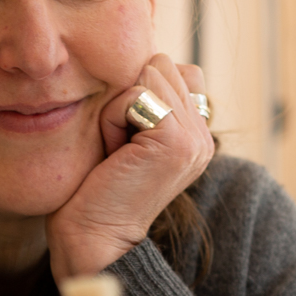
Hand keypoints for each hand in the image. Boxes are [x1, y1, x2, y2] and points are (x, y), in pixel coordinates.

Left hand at [47, 54, 213, 280]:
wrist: (92, 238)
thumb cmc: (94, 188)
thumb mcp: (125, 134)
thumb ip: (145, 100)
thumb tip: (145, 57)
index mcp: (196, 133)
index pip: (174, 70)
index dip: (137, 93)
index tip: (123, 141)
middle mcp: (203, 135)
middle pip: (160, 65)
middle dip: (126, 97)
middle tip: (117, 147)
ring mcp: (194, 138)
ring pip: (147, 76)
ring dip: (117, 109)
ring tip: (116, 151)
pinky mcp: (175, 140)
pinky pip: (135, 94)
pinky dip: (112, 119)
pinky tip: (113, 154)